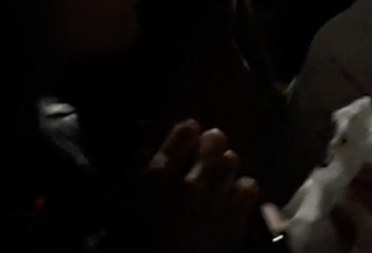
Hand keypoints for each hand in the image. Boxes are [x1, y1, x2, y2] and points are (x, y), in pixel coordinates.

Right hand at [137, 121, 259, 252]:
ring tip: (222, 168)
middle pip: (213, 142)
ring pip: (231, 162)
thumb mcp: (122, 205)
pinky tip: (236, 193)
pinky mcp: (233, 223)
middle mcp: (189, 184)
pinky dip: (243, 188)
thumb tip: (143, 146)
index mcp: (155, 179)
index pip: (181, 134)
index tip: (188, 130)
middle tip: (210, 145)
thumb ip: (134, 173)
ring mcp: (215, 202)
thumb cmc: (133, 245)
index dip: (186, 130)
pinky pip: (249, 189)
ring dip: (226, 162)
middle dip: (212, 141)